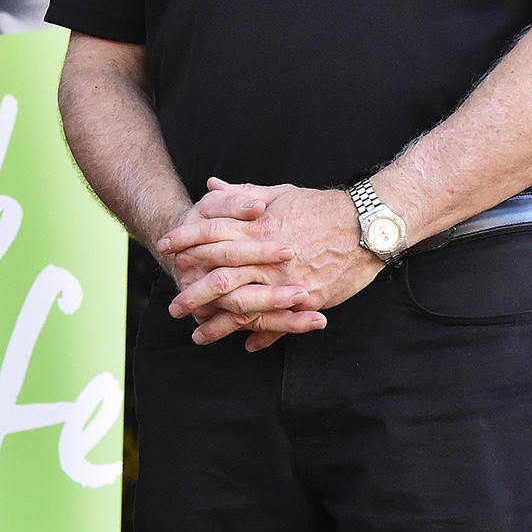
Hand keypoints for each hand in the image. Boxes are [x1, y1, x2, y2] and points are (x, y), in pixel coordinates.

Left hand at [160, 179, 378, 350]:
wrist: (367, 225)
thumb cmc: (321, 206)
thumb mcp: (279, 193)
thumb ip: (242, 194)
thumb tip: (211, 186)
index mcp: (259, 228)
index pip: (211, 233)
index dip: (185, 240)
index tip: (164, 248)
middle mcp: (268, 257)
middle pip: (219, 277)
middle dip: (193, 292)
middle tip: (173, 304)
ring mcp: (287, 281)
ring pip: (243, 306)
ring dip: (217, 324)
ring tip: (197, 333)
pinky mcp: (308, 298)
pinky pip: (278, 322)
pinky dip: (260, 335)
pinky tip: (243, 344)